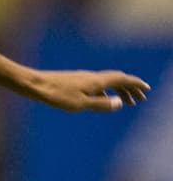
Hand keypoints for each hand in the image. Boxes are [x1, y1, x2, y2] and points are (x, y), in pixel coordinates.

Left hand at [29, 69, 149, 111]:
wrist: (34, 84)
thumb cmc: (56, 95)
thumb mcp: (80, 104)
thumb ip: (101, 104)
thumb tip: (119, 103)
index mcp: (96, 81)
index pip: (122, 79)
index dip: (135, 84)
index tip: (146, 90)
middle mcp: (91, 77)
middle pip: (117, 79)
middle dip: (130, 88)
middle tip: (140, 99)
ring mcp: (83, 78)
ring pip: (107, 82)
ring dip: (119, 90)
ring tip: (126, 102)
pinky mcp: (74, 81)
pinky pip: (97, 85)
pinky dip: (106, 92)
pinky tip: (103, 100)